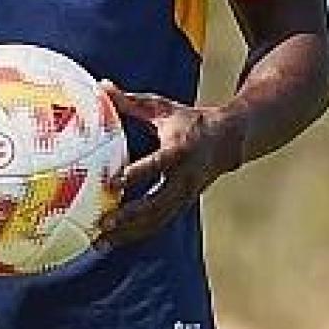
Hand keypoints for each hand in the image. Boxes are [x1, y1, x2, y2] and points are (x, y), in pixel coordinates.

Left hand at [95, 80, 241, 247]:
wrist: (227, 141)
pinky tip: (113, 241)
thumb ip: (131, 102)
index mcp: (179, 149)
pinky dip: (136, 234)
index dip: (137, 174)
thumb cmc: (188, 121)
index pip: (158, 164)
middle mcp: (184, 177)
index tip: (113, 183)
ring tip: (100, 242)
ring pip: (157, 219)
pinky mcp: (182, 205)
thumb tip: (102, 86)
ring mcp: (185, 195)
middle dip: (130, 215)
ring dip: (129, 232)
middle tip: (103, 223)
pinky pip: (158, 223)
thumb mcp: (162, 108)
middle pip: (157, 202)